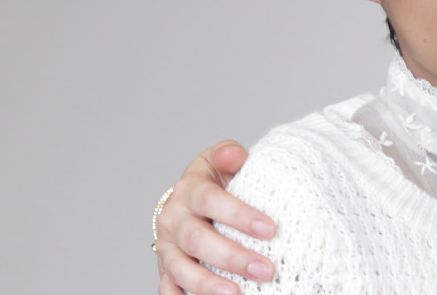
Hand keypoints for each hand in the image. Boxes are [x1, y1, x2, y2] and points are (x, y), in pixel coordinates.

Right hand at [155, 141, 275, 294]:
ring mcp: (167, 247)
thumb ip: (229, 155)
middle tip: (266, 270)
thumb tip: (235, 155)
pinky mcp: (166, 269)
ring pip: (180, 268)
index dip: (239, 215)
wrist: (192, 200)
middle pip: (197, 240)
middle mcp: (173, 219)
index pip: (210, 200)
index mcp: (189, 190)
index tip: (270, 229)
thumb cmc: (218, 182)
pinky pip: (168, 288)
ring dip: (208, 284)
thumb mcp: (223, 162)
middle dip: (232, 257)